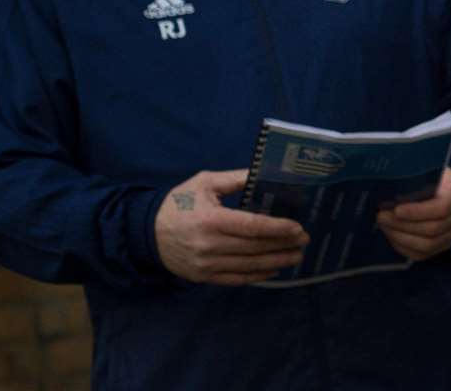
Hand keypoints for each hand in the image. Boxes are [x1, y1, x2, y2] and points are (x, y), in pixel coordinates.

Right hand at [154, 169, 307, 284]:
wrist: (146, 233)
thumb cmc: (178, 203)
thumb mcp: (204, 183)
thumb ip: (236, 178)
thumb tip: (266, 172)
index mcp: (210, 220)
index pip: (252, 227)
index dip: (277, 228)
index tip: (298, 228)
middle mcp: (209, 245)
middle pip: (254, 247)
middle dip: (283, 245)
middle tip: (304, 240)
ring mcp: (206, 264)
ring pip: (249, 265)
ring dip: (276, 262)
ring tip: (296, 256)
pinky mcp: (203, 277)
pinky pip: (236, 279)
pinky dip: (257, 275)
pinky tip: (273, 269)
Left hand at [375, 167, 450, 260]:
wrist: (445, 187)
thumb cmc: (431, 176)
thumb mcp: (428, 170)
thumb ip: (414, 177)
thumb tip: (388, 185)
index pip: (442, 208)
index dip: (418, 211)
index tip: (396, 209)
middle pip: (432, 229)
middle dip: (403, 225)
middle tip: (381, 216)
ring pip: (427, 245)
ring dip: (400, 237)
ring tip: (384, 225)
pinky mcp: (443, 246)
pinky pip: (422, 255)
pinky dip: (403, 247)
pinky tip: (391, 235)